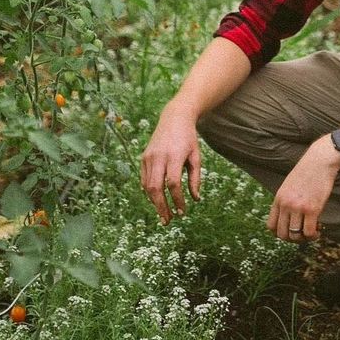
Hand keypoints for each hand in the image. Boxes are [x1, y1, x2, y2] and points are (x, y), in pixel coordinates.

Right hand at [141, 104, 200, 223]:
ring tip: (163, 214)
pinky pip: (144, 179)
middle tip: (168, 221)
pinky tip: (157, 200)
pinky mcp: (143, 158)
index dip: (177, 200)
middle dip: (161, 207)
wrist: (174, 118)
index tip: (182, 212)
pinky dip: (149, 192)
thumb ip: (195, 178)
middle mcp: (158, 157)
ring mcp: (148, 157)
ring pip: (147, 186)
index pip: (173, 184)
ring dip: (154, 203)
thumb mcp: (196, 156)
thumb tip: (195, 199)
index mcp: (174, 156)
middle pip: (156, 188)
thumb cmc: (189, 139)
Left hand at [267, 138, 339, 242]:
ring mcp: (298, 207)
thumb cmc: (307, 172)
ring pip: (295, 235)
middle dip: (292, 239)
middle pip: (282, 234)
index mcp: (278, 199)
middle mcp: (286, 204)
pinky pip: (308, 232)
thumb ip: (286, 201)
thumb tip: (287, 218)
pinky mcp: (312, 209)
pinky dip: (313, 235)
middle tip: (302, 235)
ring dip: (303, 239)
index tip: (290, 232)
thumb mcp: (289, 186)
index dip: (280, 234)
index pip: (271, 226)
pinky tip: (318, 230)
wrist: (320, 161)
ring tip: (312, 233)